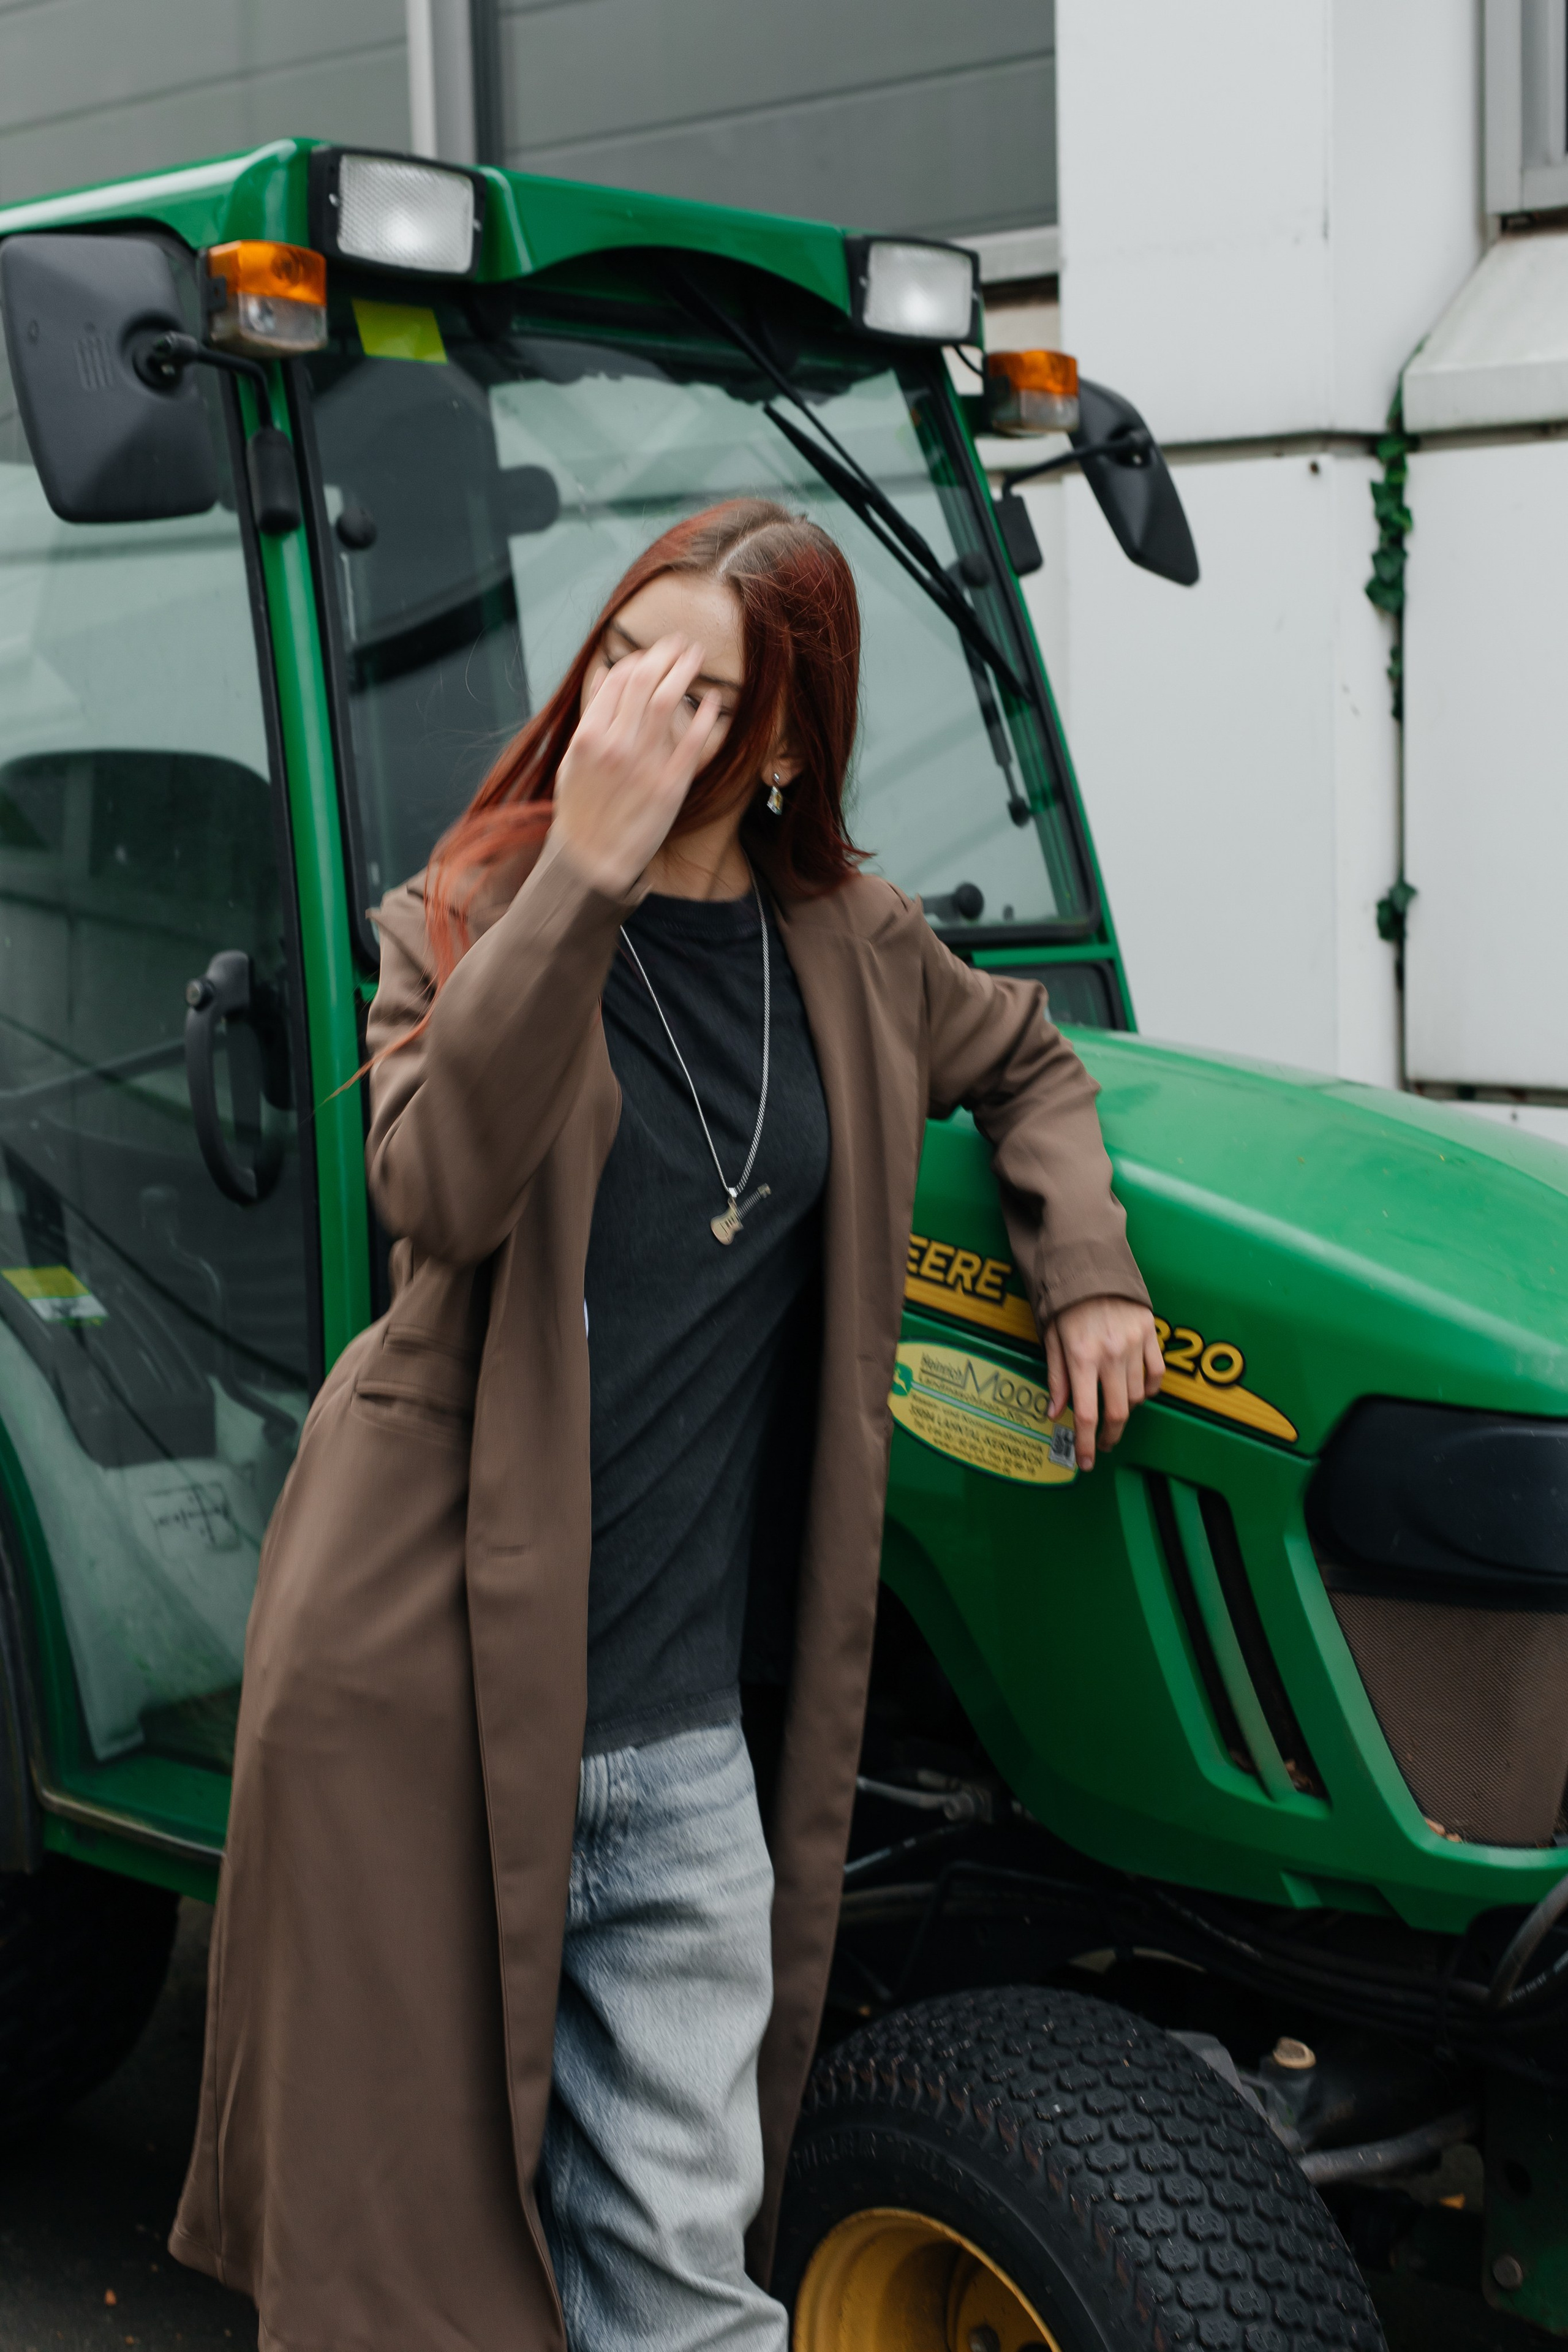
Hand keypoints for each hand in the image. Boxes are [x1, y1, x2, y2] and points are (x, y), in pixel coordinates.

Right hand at [550, 635, 722, 897]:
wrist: (592, 860)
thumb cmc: (581, 810)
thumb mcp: (573, 760)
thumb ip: (590, 716)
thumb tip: (603, 674)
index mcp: (590, 736)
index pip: (617, 679)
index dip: (638, 659)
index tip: (652, 655)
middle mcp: (616, 745)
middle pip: (643, 680)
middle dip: (665, 653)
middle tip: (682, 642)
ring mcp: (644, 764)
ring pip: (667, 701)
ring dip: (685, 670)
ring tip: (697, 656)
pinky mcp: (670, 785)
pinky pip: (693, 742)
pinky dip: (705, 716)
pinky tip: (714, 701)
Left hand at [1045, 1296, 1163, 1471]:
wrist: (1091, 1260)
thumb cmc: (1065, 1298)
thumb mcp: (1051, 1336)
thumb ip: (1056, 1376)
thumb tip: (1055, 1412)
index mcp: (1081, 1356)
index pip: (1087, 1414)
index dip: (1088, 1444)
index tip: (1087, 1460)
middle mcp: (1111, 1354)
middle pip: (1118, 1412)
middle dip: (1110, 1436)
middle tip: (1102, 1445)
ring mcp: (1135, 1344)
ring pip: (1137, 1396)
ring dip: (1126, 1412)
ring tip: (1113, 1412)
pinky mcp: (1151, 1333)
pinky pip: (1156, 1373)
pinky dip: (1149, 1389)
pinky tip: (1137, 1392)